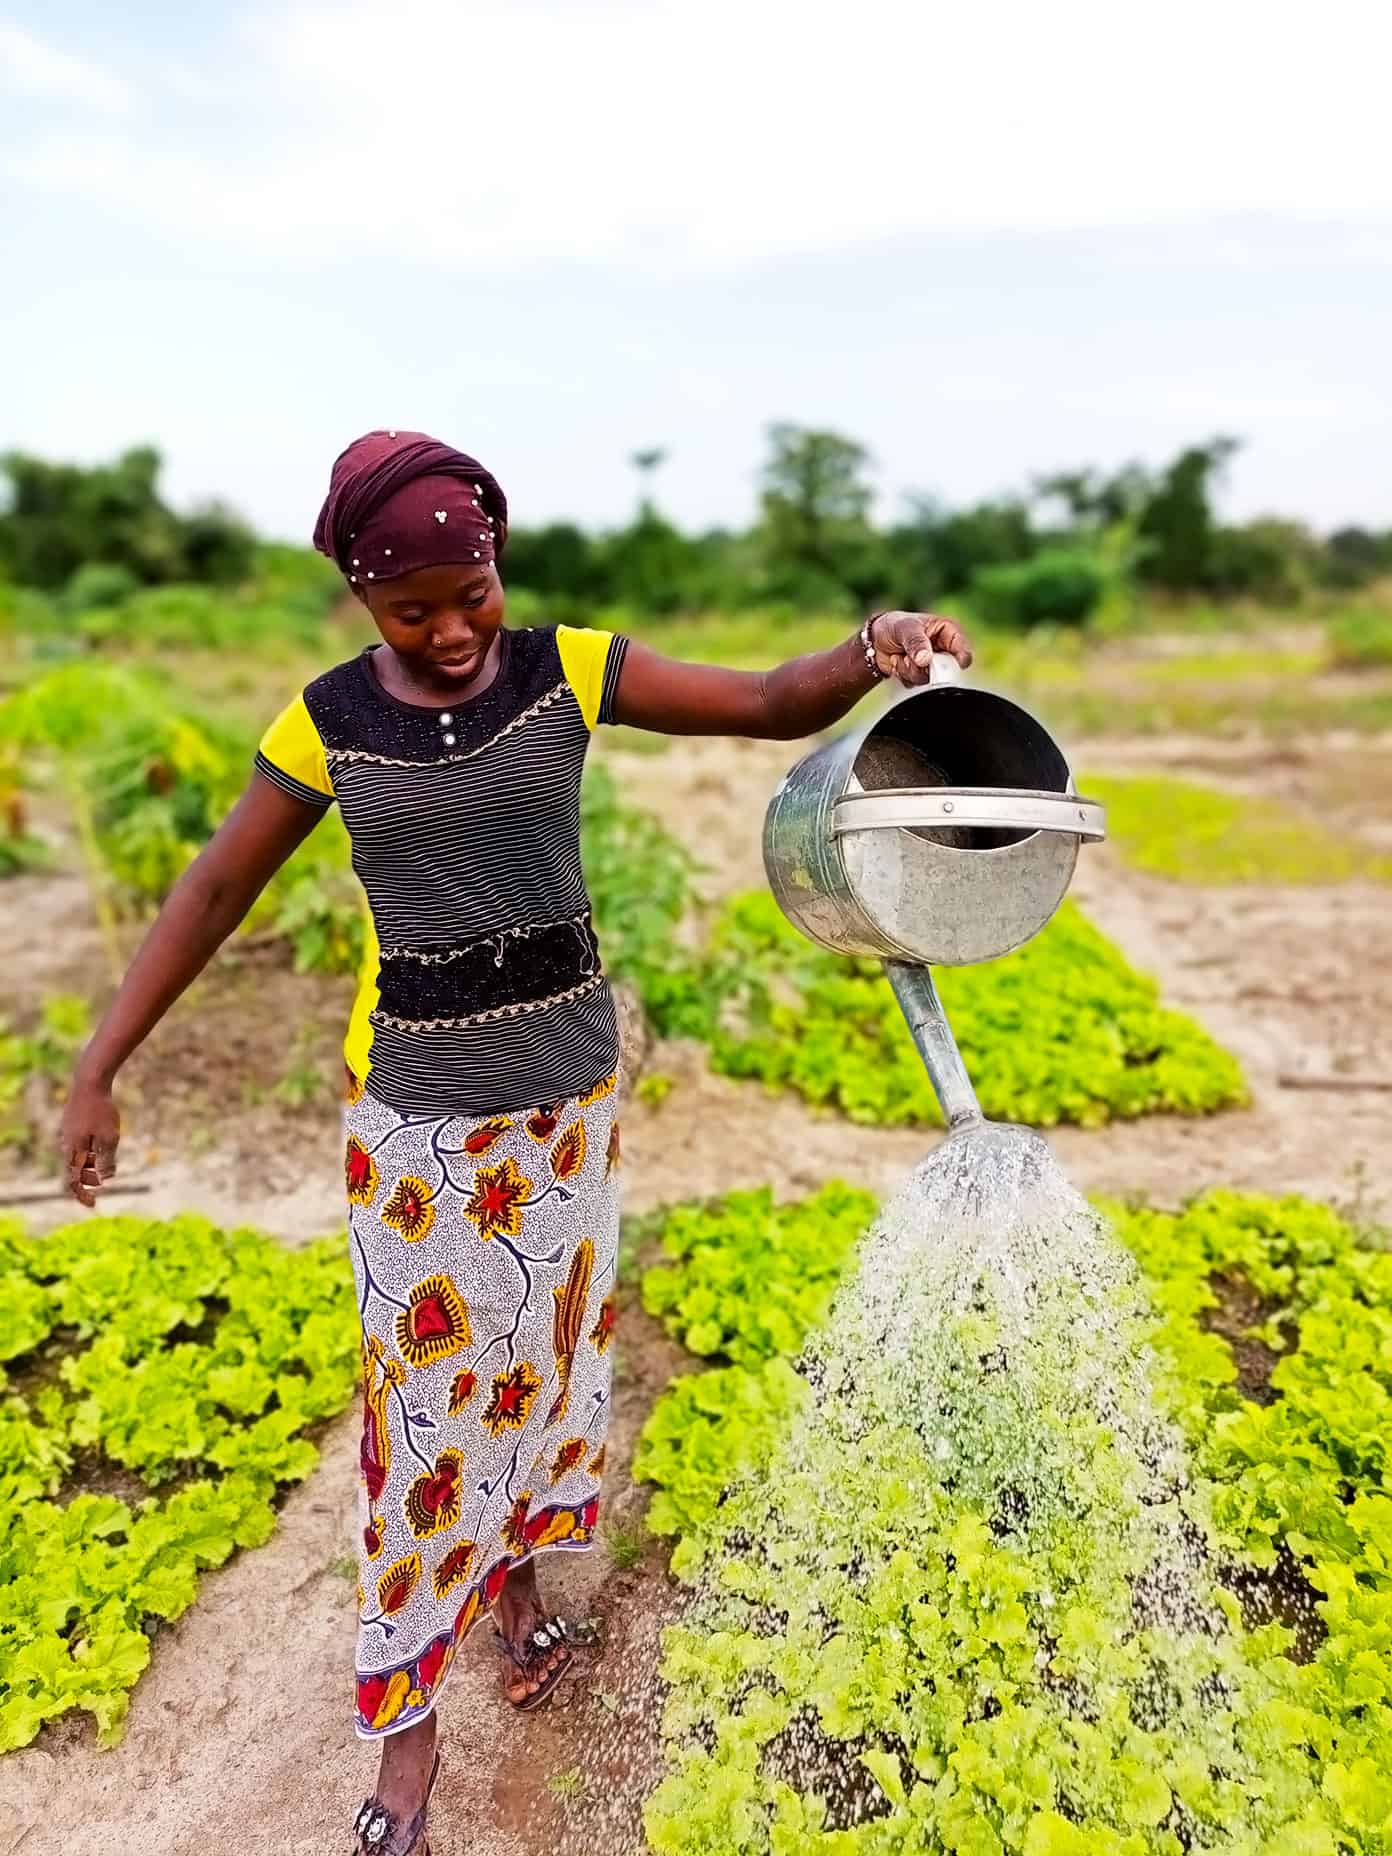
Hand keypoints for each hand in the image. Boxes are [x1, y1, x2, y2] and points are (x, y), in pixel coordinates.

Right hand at [58, 1075, 120, 1208]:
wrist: (89, 1083)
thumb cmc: (101, 1111)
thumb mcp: (109, 1138)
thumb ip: (106, 1159)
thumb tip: (105, 1179)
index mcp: (73, 1151)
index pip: (73, 1181)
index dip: (81, 1194)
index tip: (92, 1205)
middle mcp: (66, 1144)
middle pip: (76, 1169)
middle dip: (90, 1178)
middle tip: (105, 1179)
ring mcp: (68, 1134)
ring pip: (79, 1156)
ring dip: (92, 1163)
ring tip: (108, 1159)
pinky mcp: (72, 1125)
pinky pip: (80, 1144)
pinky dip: (90, 1150)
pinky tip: (102, 1142)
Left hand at [866, 612, 972, 687]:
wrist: (875, 641)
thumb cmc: (894, 626)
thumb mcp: (905, 628)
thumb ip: (916, 642)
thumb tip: (925, 660)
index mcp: (945, 632)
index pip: (961, 647)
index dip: (961, 657)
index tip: (955, 664)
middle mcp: (941, 650)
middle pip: (945, 668)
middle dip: (925, 666)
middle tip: (912, 658)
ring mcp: (931, 664)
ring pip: (928, 678)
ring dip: (910, 669)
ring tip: (900, 656)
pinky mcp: (919, 675)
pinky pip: (915, 683)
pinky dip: (903, 675)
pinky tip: (897, 662)